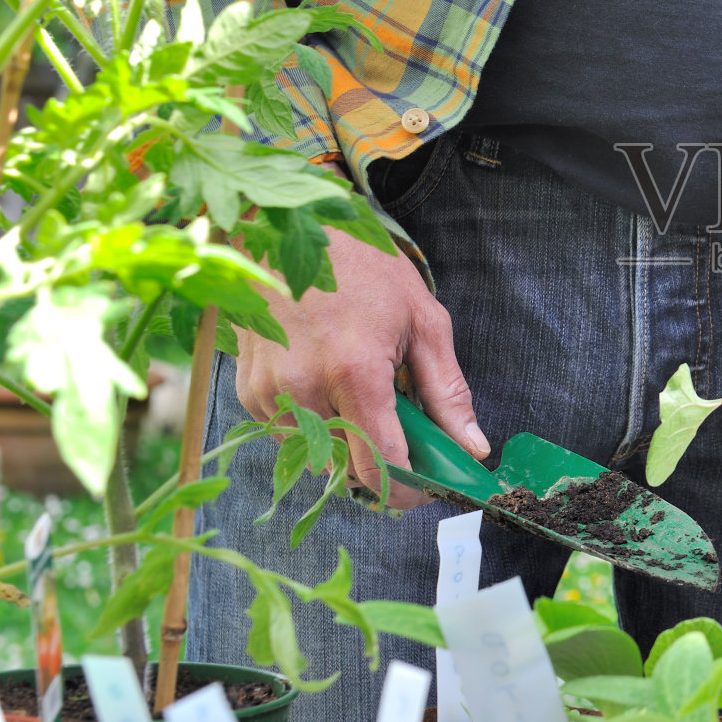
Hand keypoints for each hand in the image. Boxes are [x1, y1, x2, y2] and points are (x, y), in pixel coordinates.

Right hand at [234, 223, 489, 507]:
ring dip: (348, 441)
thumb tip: (473, 448)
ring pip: (319, 455)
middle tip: (406, 436)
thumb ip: (448, 391)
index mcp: (355, 372)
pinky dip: (316, 423)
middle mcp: (305, 389)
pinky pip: (290, 434)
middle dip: (383, 466)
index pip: (381, 467)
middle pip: (350, 470)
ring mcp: (270, 392)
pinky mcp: (248, 391)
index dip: (409, 491)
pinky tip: (327, 383)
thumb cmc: (363, 268)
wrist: (288, 229)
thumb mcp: (423, 320)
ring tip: (362, 393)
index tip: (429, 490)